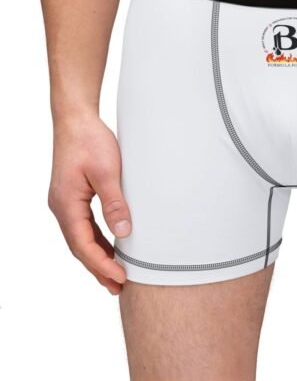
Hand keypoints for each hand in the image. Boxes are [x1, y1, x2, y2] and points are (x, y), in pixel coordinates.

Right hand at [48, 111, 130, 293]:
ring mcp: (66, 203)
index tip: (120, 278)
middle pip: (80, 247)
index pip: (84, 245)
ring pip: (82, 238)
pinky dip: (97, 240)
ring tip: (116, 274)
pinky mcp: (73, 196)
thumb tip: (124, 233)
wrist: (76, 120)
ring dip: (98, 256)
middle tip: (119, 287)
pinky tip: (110, 246)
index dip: (102, 265)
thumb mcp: (107, 172)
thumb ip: (115, 203)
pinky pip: (84, 226)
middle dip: (99, 268)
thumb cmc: (89, 141)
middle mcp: (62, 207)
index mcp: (67, 205)